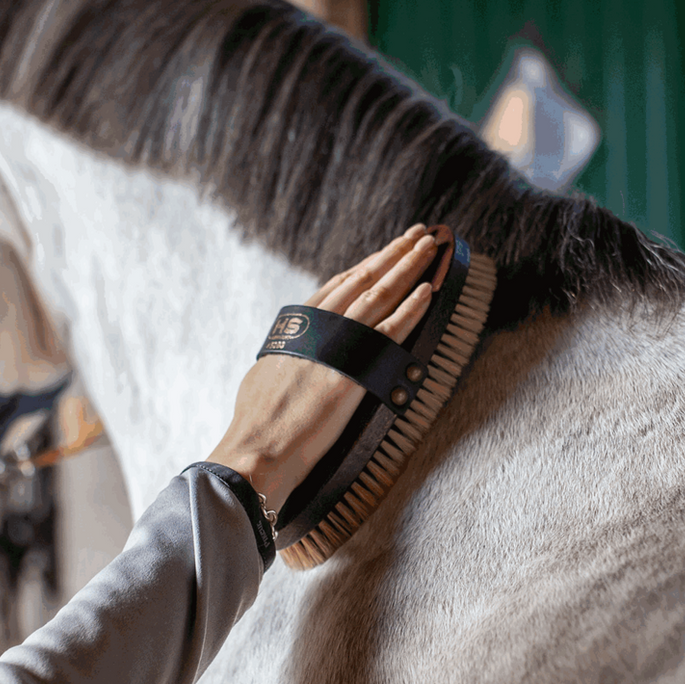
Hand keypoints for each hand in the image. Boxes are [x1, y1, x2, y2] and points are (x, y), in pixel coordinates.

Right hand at [206, 226, 438, 512]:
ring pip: (380, 294)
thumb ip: (287, 356)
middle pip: (362, 280)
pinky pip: (392, 330)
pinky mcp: (356, 370)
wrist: (258, 448)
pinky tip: (428, 290)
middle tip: (416, 234)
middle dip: (392, 254)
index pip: (337, 286)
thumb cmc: (256, 423)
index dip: (364, 266)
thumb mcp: (265, 375)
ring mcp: (338, 346)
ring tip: (427, 247)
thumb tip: (295, 355)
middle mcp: (318, 328)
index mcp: (296, 327)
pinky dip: (412, 307)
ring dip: (407, 267)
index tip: (383, 252)